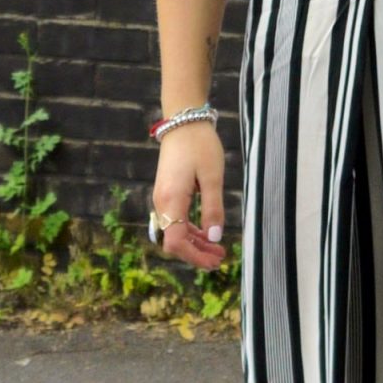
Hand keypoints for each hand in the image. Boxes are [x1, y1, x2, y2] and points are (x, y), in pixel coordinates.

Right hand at [151, 118, 227, 269]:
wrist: (183, 121)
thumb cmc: (200, 146)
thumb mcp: (213, 177)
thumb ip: (213, 208)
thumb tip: (214, 237)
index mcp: (171, 200)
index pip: (176, 242)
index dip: (194, 256)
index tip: (214, 261)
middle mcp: (162, 203)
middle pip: (174, 241)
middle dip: (196, 253)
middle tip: (220, 258)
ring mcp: (163, 198)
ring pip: (175, 231)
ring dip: (195, 243)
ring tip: (218, 249)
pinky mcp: (167, 193)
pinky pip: (176, 220)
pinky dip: (191, 230)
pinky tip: (207, 232)